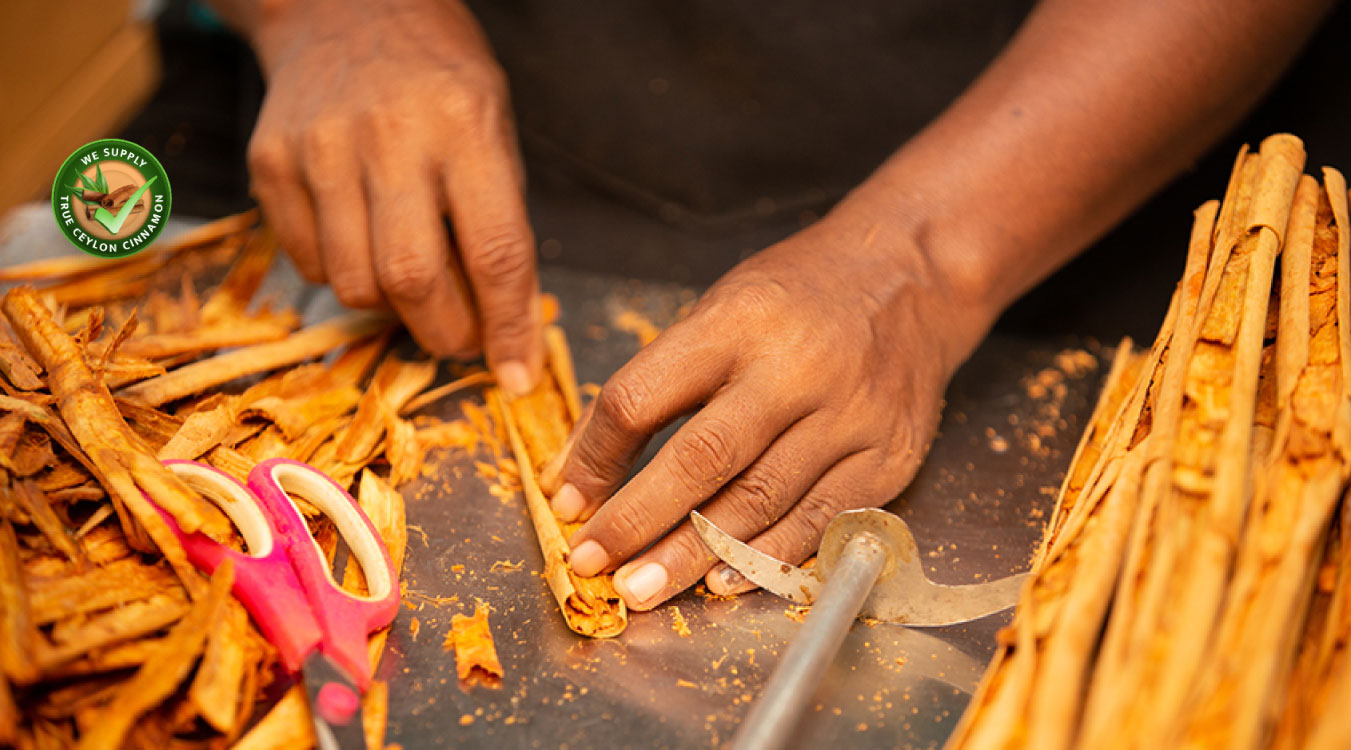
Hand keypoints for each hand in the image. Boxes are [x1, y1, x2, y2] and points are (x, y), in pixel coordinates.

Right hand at [245, 0, 540, 390]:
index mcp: (464, 125)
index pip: (495, 252)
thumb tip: (505, 324)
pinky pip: (310, 263)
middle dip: (445, 333)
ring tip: (411, 277)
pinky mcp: (270, 162)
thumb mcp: (494, 127)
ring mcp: (319, 148)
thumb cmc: (437, 77)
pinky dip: (345, 276)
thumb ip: (498, 220)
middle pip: (413, 280)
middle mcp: (389, 136)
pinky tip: (363, 239)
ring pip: (355, 286)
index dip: (509, 327)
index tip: (516, 375)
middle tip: (460, 337)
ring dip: (392, 309)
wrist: (344, 7)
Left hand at [543, 195, 996, 609]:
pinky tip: (724, 580)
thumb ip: (660, 381)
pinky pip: (820, 519)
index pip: (644, 397)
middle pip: (702, 459)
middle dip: (638, 520)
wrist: (911, 278)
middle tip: (594, 562)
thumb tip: (586, 468)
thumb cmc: (798, 296)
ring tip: (645, 587)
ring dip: (694, 554)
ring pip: (760, 501)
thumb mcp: (720, 308)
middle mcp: (796, 368)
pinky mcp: (890, 455)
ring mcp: (850, 415)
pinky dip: (767, 556)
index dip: (596, 457)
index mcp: (738, 321)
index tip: (569, 501)